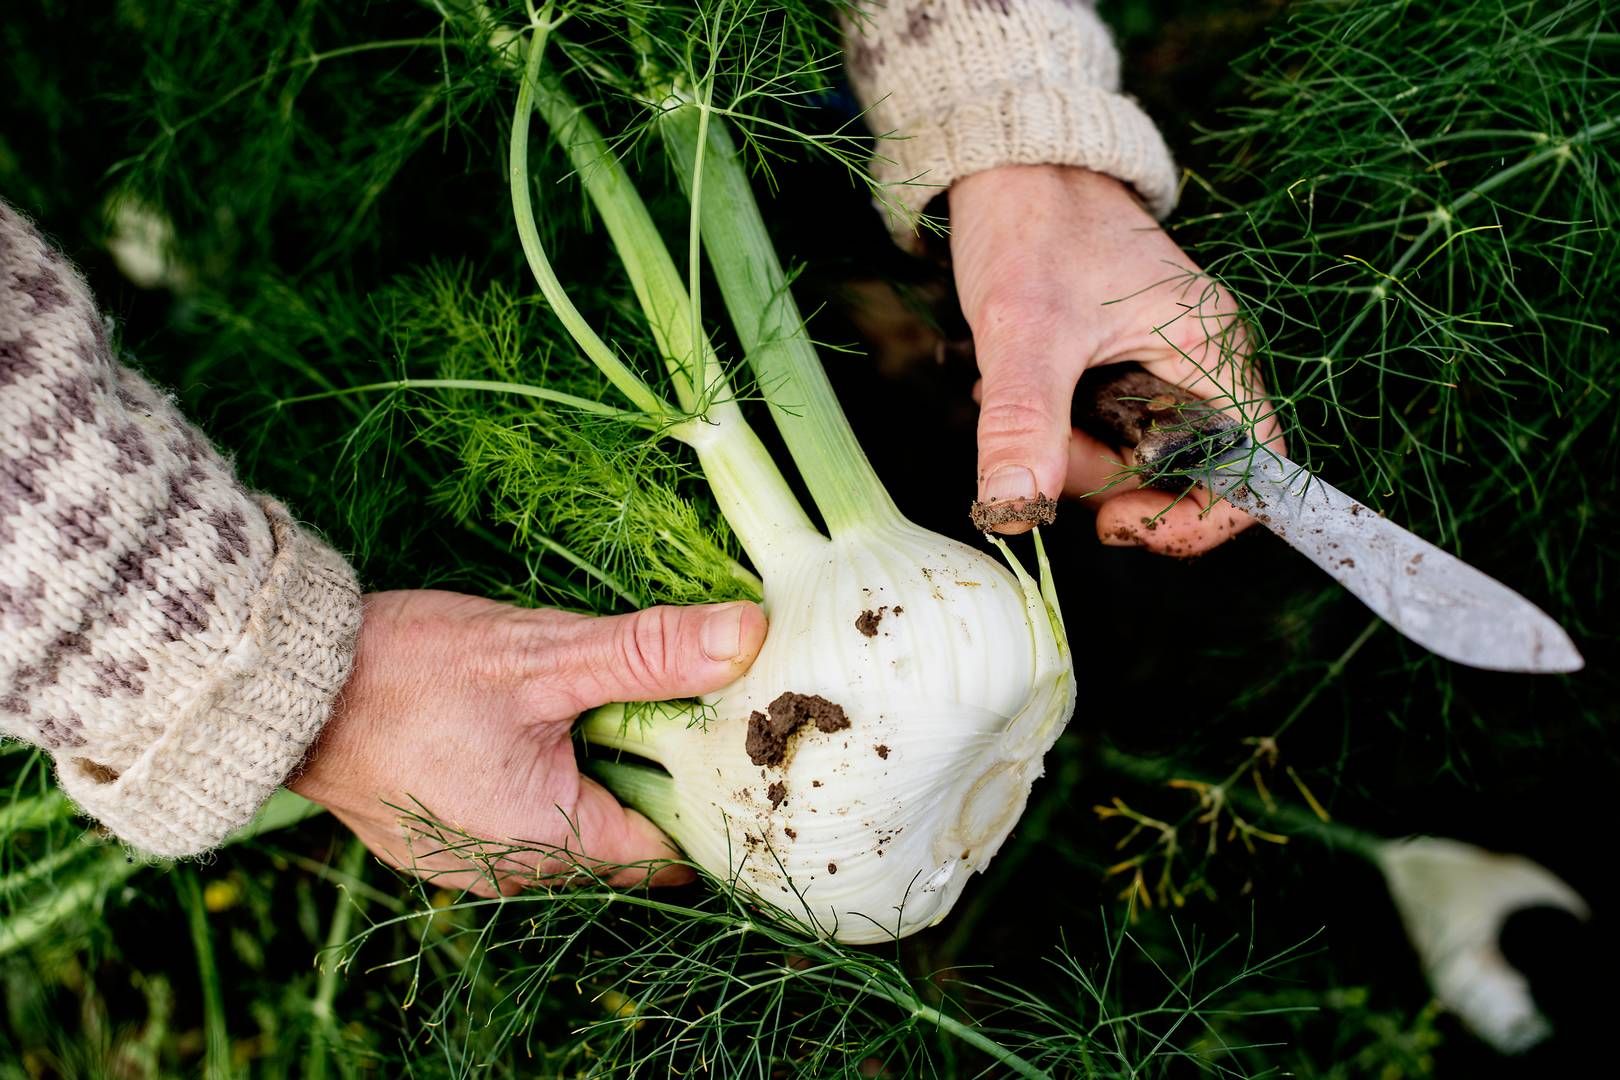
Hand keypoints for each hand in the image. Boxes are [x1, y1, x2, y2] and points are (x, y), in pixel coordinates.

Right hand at [290, 590, 766, 894]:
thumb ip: (648, 652)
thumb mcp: (543, 654)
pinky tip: (544, 722)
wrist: (283, 685)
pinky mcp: (437, 834)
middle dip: (651, 776)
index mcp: (547, 842)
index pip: (668, 846)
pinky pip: (517, 816)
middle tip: (680, 703)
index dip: (705, 791)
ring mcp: (467, 860)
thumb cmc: (407, 672)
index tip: (729, 736)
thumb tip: (745, 634)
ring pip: (567, 823)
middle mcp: (510, 873)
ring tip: (610, 703)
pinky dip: (544, 776)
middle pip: (619, 837)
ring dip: (593, 771)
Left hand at [949, 164, 1283, 554]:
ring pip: (1129, 457)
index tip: (1116, 524)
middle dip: (1099, 477)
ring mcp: (1161, 364)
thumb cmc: (1032, 225)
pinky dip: (1055, 426)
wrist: (1008, 162)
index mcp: (1212, 348)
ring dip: (1064, 449)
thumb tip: (1016, 514)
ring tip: (1012, 391)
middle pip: (1178, 476)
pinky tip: (1015, 385)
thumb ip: (1025, 424)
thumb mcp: (1024, 330)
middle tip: (1036, 440)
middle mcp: (1201, 360)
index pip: (1253, 475)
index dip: (1195, 520)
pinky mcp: (1121, 364)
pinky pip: (1101, 427)